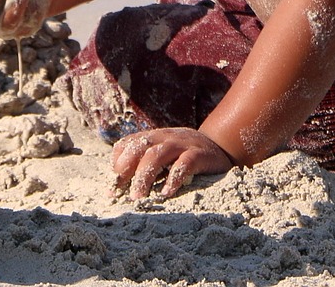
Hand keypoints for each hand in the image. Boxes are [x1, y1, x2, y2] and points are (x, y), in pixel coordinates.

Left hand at [111, 127, 235, 199]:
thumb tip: (121, 187)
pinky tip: (167, 193)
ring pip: (158, 155)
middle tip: (121, 192)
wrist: (220, 147)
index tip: (114, 185)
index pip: (128, 143)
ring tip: (138, 196)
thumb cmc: (185, 156)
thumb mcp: (164, 155)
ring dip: (145, 175)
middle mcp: (165, 138)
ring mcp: (182, 144)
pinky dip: (174, 178)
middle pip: (140, 148)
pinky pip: (184, 164)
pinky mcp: (199, 154)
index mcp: (153, 138)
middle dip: (127, 169)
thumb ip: (145, 164)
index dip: (118, 162)